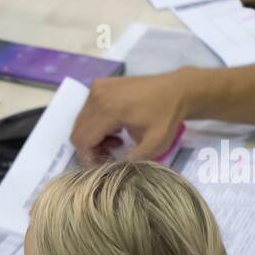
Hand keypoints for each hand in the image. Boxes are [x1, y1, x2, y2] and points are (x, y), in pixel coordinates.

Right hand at [71, 69, 195, 164]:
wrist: (176, 89)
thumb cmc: (167, 116)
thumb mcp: (154, 145)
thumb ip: (131, 161)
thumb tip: (112, 170)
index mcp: (109, 109)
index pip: (83, 140)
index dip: (89, 158)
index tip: (104, 165)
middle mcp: (97, 96)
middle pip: (78, 132)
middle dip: (91, 148)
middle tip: (111, 154)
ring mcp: (97, 88)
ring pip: (81, 123)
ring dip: (93, 136)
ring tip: (116, 140)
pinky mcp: (99, 85)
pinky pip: (86, 111)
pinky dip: (96, 123)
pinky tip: (115, 127)